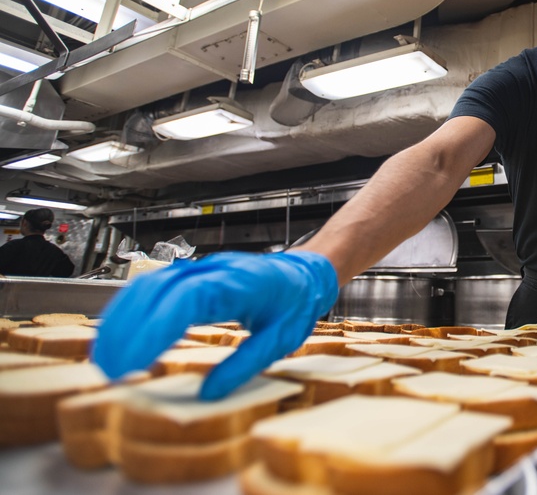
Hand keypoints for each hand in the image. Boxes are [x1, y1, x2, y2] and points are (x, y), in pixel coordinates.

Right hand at [92, 250, 338, 399]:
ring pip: (149, 285)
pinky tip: (120, 336)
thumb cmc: (295, 303)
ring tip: (107, 360)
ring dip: (122, 321)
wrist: (305, 272)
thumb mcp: (282, 339)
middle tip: (111, 374)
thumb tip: (209, 393)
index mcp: (241, 283)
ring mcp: (200, 268)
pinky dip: (131, 310)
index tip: (133, 364)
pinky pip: (153, 286)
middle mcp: (215, 269)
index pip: (186, 300)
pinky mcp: (191, 274)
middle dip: (128, 332)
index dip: (154, 331)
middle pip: (158, 291)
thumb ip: (245, 364)